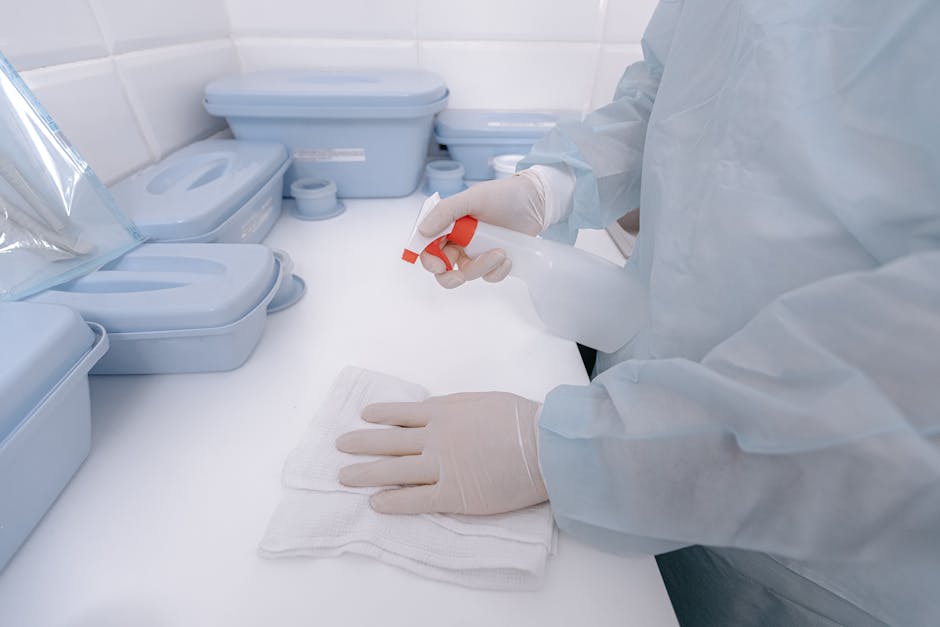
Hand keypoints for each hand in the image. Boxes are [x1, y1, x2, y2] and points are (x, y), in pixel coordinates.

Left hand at [336, 392, 547, 514]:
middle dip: (361, 443)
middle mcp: (435, 439)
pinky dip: (393, 502)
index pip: (402, 414)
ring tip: (343, 476)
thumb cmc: (521, 419)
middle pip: (389, 442)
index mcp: (443, 413)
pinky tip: (375, 503)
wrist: (544, 446)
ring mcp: (442, 467)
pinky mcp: (454, 495)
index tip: (363, 417)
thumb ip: (454, 407)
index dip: (380, 416)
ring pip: (393, 471)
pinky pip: (416, 500)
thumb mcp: (482, 400)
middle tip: (339, 446)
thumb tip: (433, 411)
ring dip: (365, 473)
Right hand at [419, 171, 546, 288]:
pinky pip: (489, 276)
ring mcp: (477, 253)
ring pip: (469, 273)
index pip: (428, 248)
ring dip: (483, 267)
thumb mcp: (473, 198)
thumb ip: (445, 212)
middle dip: (450, 277)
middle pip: (443, 270)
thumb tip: (422, 230)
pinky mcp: (494, 262)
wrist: (536, 201)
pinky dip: (498, 271)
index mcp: (448, 225)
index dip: (429, 260)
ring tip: (501, 252)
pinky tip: (508, 257)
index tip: (440, 265)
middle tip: (460, 277)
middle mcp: (459, 241)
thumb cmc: (504, 195)